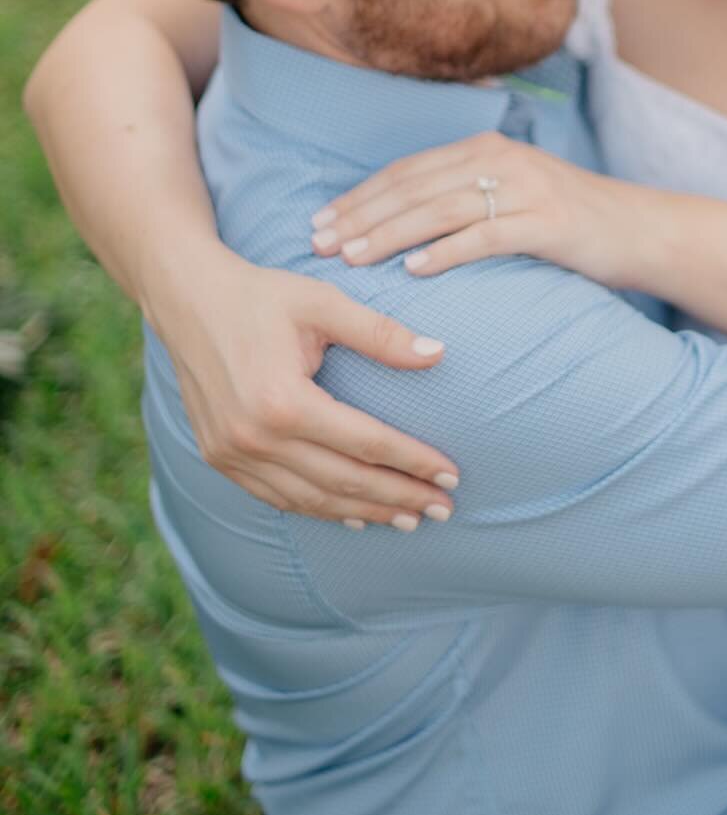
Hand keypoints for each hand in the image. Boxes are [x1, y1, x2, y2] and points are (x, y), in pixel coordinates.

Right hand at [147, 246, 460, 529]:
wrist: (186, 298)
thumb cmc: (261, 295)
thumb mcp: (323, 303)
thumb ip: (380, 333)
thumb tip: (438, 354)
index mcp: (283, 401)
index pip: (366, 443)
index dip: (414, 462)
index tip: (452, 476)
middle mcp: (254, 438)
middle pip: (344, 481)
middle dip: (400, 497)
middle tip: (444, 509)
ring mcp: (231, 454)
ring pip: (313, 499)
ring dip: (366, 512)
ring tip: (410, 518)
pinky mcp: (219, 458)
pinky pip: (279, 497)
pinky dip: (321, 510)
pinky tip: (354, 515)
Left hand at [313, 131, 653, 286]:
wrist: (643, 231)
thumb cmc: (572, 224)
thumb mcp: (515, 197)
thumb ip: (466, 202)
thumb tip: (402, 229)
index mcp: (487, 150)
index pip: (408, 170)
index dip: (360, 195)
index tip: (320, 222)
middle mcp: (502, 160)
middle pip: (415, 186)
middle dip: (361, 215)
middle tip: (317, 243)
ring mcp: (526, 189)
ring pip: (441, 208)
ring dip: (389, 233)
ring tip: (351, 257)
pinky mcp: (548, 223)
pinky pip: (485, 236)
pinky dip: (445, 252)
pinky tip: (413, 270)